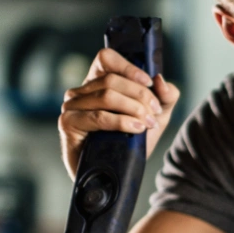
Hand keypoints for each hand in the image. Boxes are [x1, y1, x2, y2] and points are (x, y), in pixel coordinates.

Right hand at [59, 48, 180, 177]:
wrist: (117, 174)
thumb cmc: (132, 142)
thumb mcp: (156, 117)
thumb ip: (165, 97)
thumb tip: (160, 79)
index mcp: (98, 82)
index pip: (106, 58)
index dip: (128, 67)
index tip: (149, 83)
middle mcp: (81, 91)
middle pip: (112, 80)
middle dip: (140, 96)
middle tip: (154, 113)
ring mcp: (72, 106)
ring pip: (107, 96)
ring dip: (133, 109)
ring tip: (147, 123)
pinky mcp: (68, 123)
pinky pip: (98, 116)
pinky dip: (121, 121)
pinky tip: (136, 128)